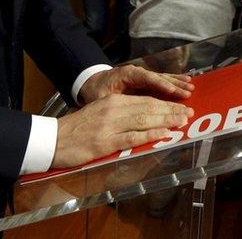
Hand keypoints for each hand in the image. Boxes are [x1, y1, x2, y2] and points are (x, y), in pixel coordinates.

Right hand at [52, 94, 193, 168]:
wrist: (53, 139)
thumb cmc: (77, 129)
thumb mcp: (99, 113)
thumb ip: (120, 114)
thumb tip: (143, 118)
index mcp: (113, 102)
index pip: (145, 100)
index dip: (165, 104)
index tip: (180, 107)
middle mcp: (114, 110)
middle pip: (149, 108)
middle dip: (171, 110)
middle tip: (188, 113)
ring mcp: (111, 125)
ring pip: (144, 119)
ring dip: (166, 120)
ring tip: (182, 121)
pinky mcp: (106, 141)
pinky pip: (132, 137)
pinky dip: (150, 134)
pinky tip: (163, 133)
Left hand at [78, 63, 193, 104]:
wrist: (91, 81)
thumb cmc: (95, 91)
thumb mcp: (100, 98)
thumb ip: (114, 103)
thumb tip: (126, 111)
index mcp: (127, 75)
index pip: (147, 79)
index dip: (161, 85)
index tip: (173, 91)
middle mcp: (137, 73)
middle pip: (159, 78)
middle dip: (174, 85)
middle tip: (189, 92)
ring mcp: (142, 76)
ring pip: (162, 78)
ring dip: (177, 83)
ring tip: (191, 87)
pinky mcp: (145, 81)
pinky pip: (161, 81)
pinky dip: (173, 82)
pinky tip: (185, 83)